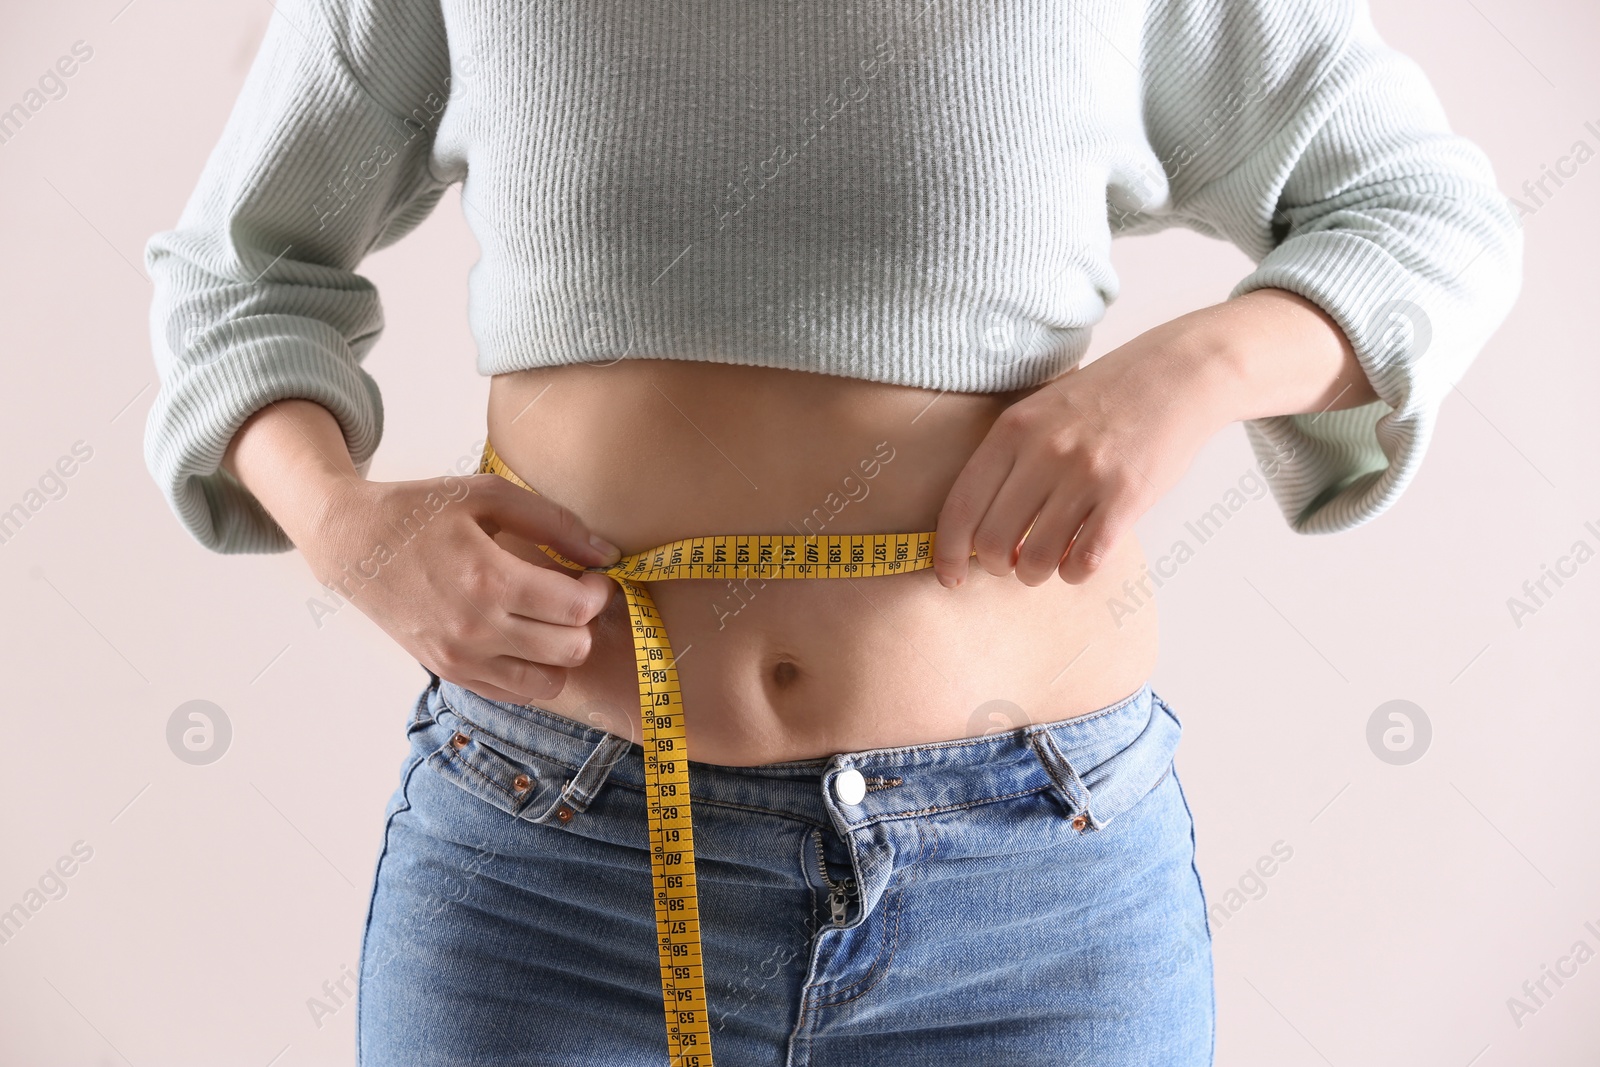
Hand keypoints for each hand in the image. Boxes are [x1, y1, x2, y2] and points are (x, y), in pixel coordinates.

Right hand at [303, 473, 623, 704]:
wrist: (352, 543)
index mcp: (488, 579)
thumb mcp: (488, 496)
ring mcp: (461, 658)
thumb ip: (555, 523)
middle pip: (572, 649)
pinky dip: (534, 671)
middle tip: (575, 593)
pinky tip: (525, 635)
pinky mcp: (450, 673)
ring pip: (550, 683)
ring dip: (564, 652)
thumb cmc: (421, 511)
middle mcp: (475, 629)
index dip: (599, 590)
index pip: (576, 609)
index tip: (593, 573)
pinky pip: (516, 693)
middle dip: (587, 620)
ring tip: (550, 618)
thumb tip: (608, 553)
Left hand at [933, 315, 1235, 587]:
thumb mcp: (1040, 410)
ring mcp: (1086, 475)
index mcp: (1012, 429)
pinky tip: (1078, 561)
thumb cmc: (1103, 398)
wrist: (1177, 374)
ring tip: (1044, 564)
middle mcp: (1044, 452)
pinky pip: (1084, 561)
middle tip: (1010, 563)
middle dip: (996, 566)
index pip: (961, 506)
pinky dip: (1074, 573)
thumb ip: (1008, 458)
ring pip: (1037, 559)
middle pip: (993, 541)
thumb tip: (976, 530)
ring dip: (1035, 574)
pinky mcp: (1126, 497)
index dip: (948, 552)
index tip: (951, 576)